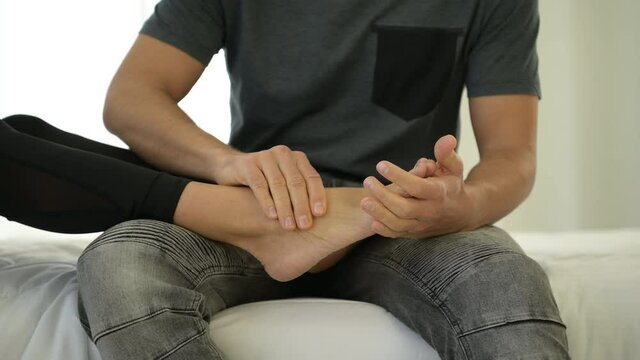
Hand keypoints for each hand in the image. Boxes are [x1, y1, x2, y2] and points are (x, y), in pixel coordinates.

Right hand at [215, 145, 325, 229]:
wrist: (233, 168)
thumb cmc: (266, 180)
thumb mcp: (286, 182)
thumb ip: (300, 192)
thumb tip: (319, 217)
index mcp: (297, 158)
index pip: (312, 177)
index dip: (317, 196)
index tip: (319, 214)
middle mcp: (283, 154)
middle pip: (296, 182)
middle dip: (301, 206)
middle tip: (304, 226)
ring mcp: (264, 157)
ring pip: (278, 184)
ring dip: (285, 207)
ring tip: (289, 226)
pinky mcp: (248, 164)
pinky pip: (259, 184)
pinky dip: (267, 201)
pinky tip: (272, 216)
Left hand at [360, 135, 474, 237]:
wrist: (462, 214)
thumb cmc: (452, 185)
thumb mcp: (453, 168)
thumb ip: (447, 154)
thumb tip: (447, 139)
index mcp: (439, 194)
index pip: (417, 187)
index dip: (399, 176)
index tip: (380, 165)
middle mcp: (430, 212)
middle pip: (405, 209)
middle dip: (384, 196)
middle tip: (367, 181)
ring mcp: (421, 225)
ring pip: (399, 224)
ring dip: (380, 214)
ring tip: (364, 201)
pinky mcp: (414, 233)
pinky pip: (397, 234)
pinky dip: (384, 230)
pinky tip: (371, 220)